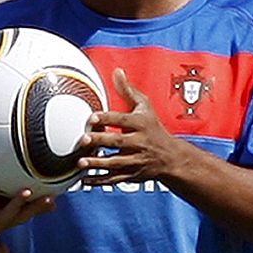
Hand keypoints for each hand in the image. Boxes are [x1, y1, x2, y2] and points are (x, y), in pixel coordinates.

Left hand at [76, 68, 189, 185]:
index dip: (107, 119)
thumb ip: (128, 90)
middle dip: (101, 142)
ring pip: (116, 163)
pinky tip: (84, 180)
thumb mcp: (144, 107)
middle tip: (83, 140)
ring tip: (81, 162)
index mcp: (140, 124)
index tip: (92, 118)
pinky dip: (99, 181)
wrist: (171, 157)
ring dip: (98, 163)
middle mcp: (139, 142)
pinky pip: (114, 179)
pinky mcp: (132, 175)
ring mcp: (136, 161)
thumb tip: (116, 71)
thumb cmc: (153, 128)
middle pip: (119, 142)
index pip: (123, 120)